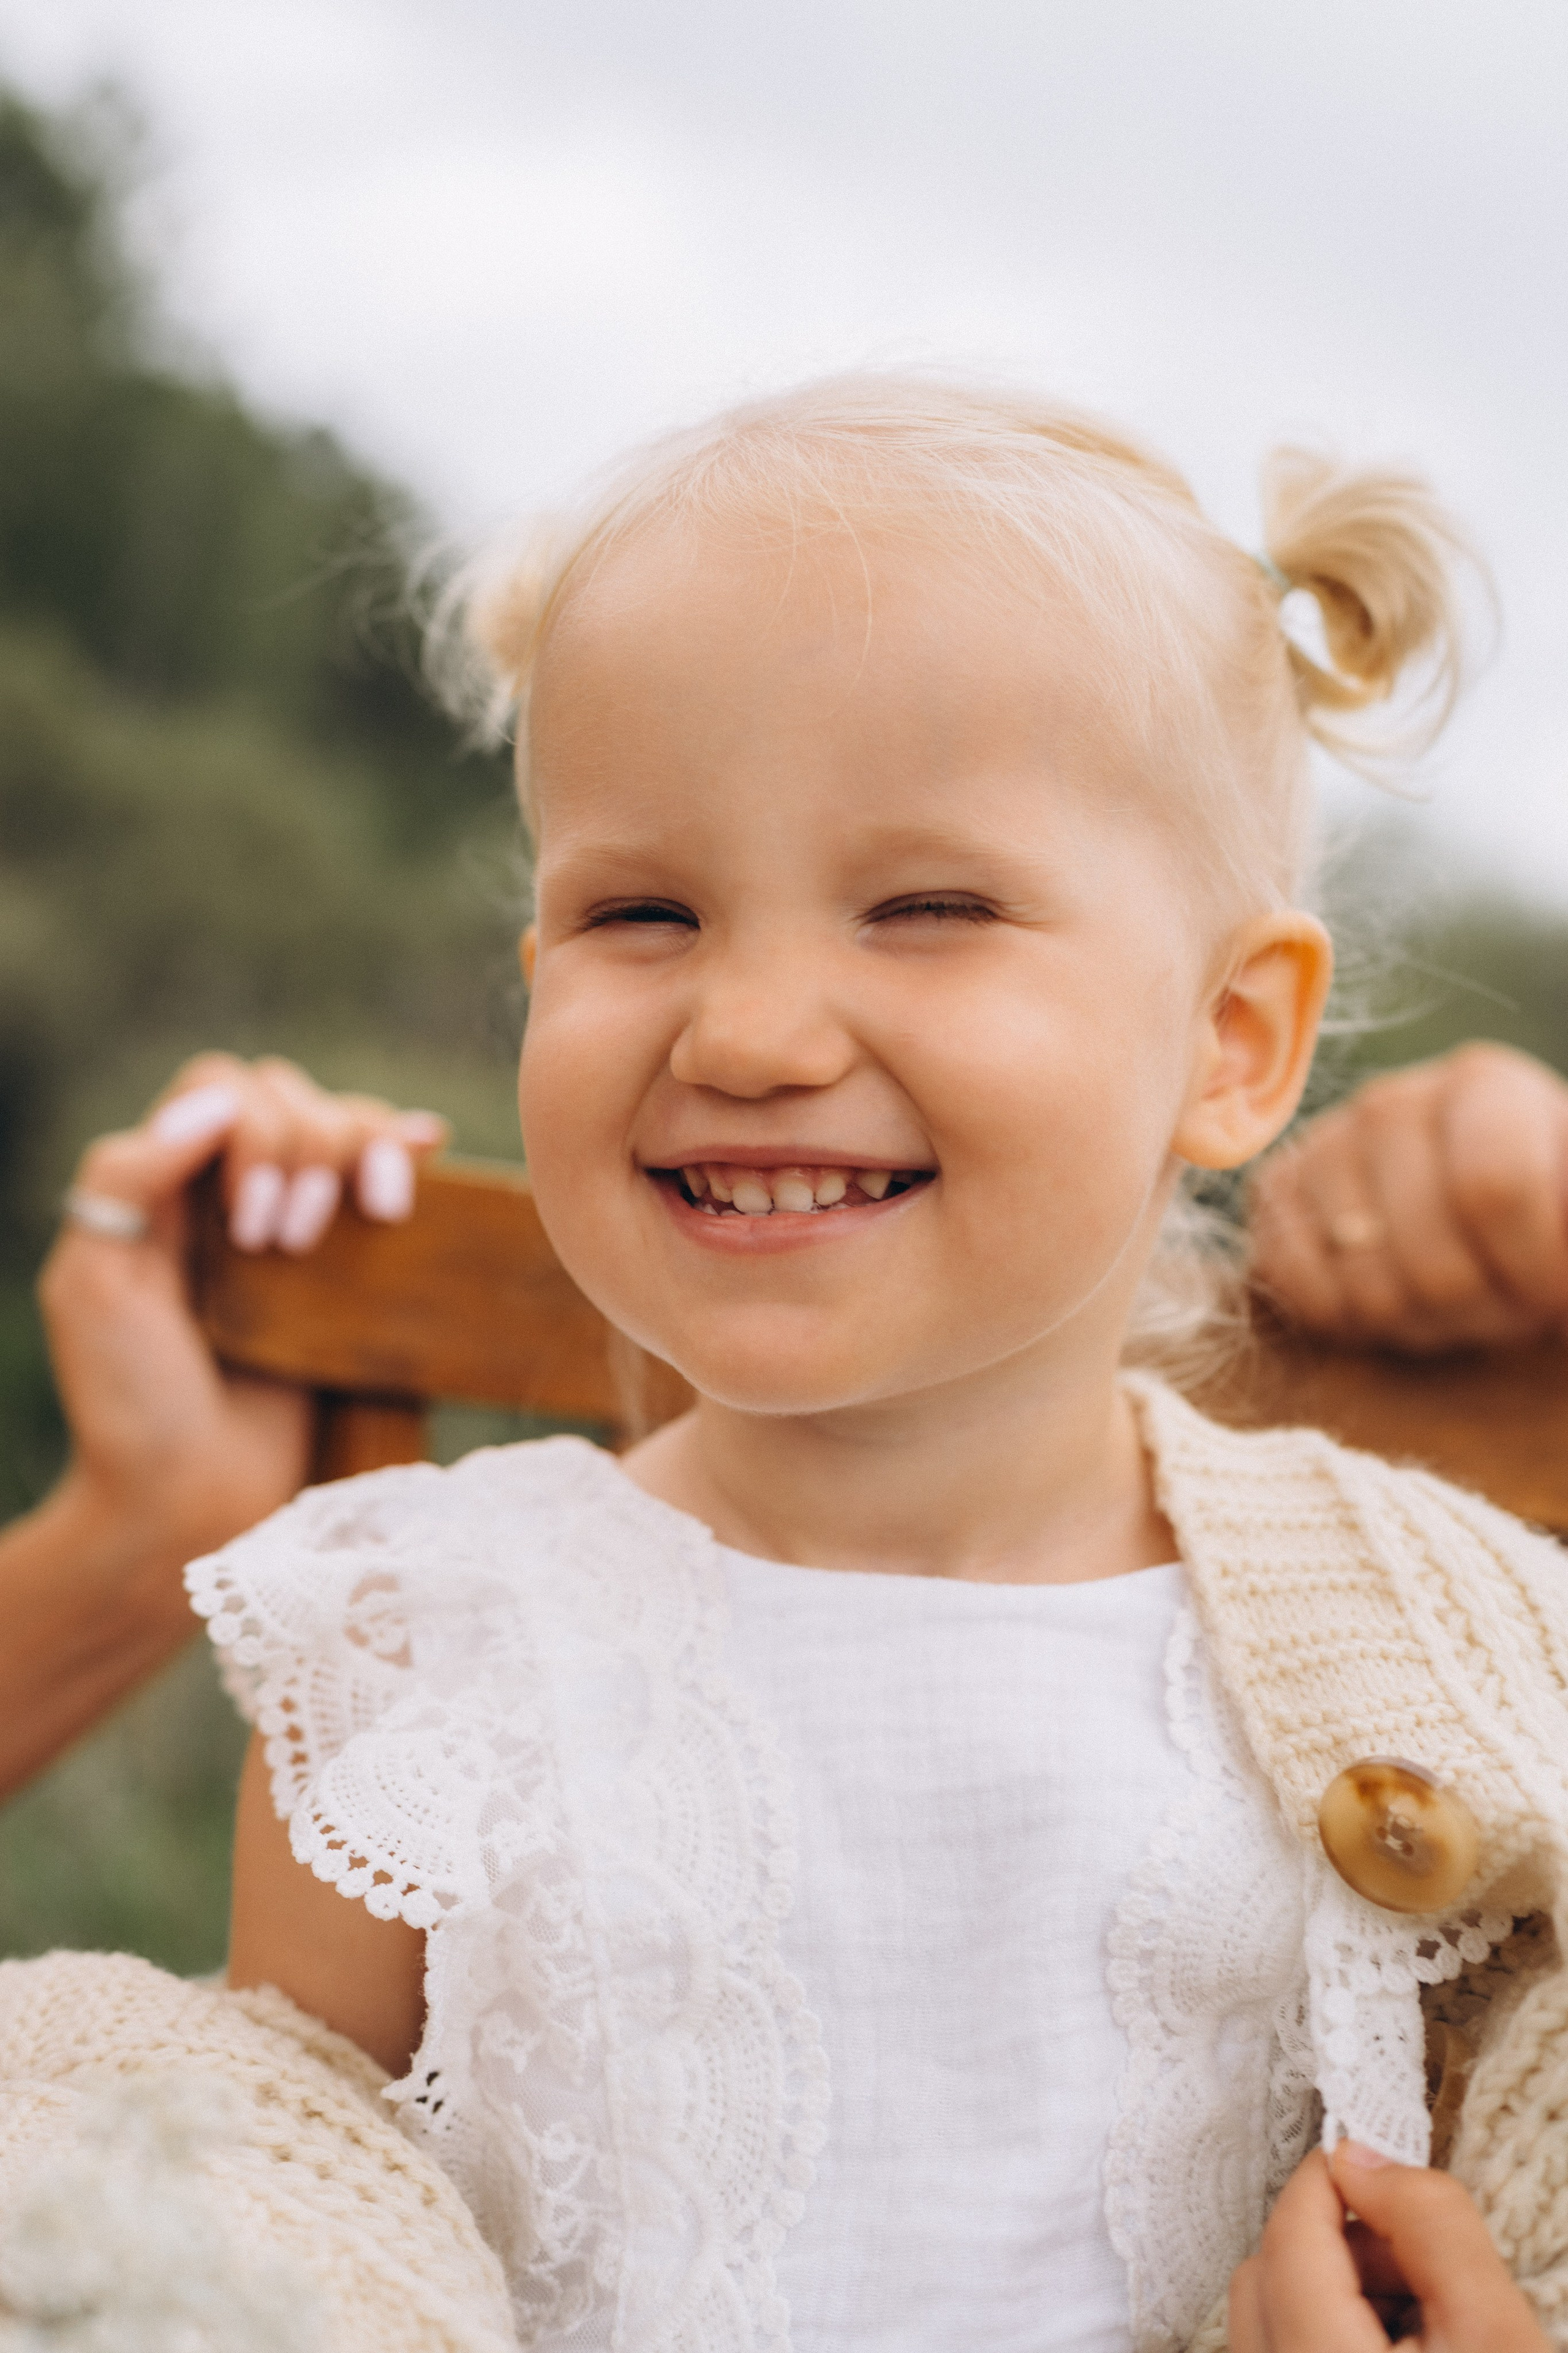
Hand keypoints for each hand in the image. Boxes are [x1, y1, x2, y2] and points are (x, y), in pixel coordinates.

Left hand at [37, 1053, 447, 1567]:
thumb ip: (126, 1177)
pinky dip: (404, 1149)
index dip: (249, 1132)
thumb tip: (218, 1104)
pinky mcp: (352, 1272)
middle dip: (303, 1151)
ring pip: (345, 1125)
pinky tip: (427, 1149)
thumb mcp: (93, 1286)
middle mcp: (232, 1194)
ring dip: (359, 1154)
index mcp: (165, 1189)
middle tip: (285, 1245)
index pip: (221, 1089)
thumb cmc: (131, 1406)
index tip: (247, 1229)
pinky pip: (387, 1177)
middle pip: (290, 1096)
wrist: (195, 1506)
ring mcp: (300, 1229)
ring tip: (369, 1222)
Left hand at [1230, 2143, 1548, 2352]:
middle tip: (1418, 2264)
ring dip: (1330, 2293)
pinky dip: (1323, 2336)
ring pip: (1265, 2321)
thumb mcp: (1497, 2332)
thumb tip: (1359, 2156)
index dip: (1327, 2184)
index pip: (1287, 2242)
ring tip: (1421, 2326)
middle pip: (1264, 2278)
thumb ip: (1430, 2224)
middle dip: (1333, 2245)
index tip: (1376, 2168)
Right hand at [1248, 1045, 1567, 1352]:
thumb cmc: (1537, 1215)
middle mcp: (1391, 1102)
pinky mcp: (1275, 1192)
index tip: (1552, 1296)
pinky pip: (1294, 1284)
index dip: (1533, 1270)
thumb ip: (1567, 1208)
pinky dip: (1344, 1319)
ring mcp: (1323, 1144)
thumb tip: (1557, 1254)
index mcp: (1484, 1085)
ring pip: (1365, 1283)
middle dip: (1474, 1313)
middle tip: (1496, 1313)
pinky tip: (1382, 1305)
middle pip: (1430, 1258)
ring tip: (1445, 1309)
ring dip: (1412, 1323)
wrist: (1463, 1214)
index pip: (1495, 1189)